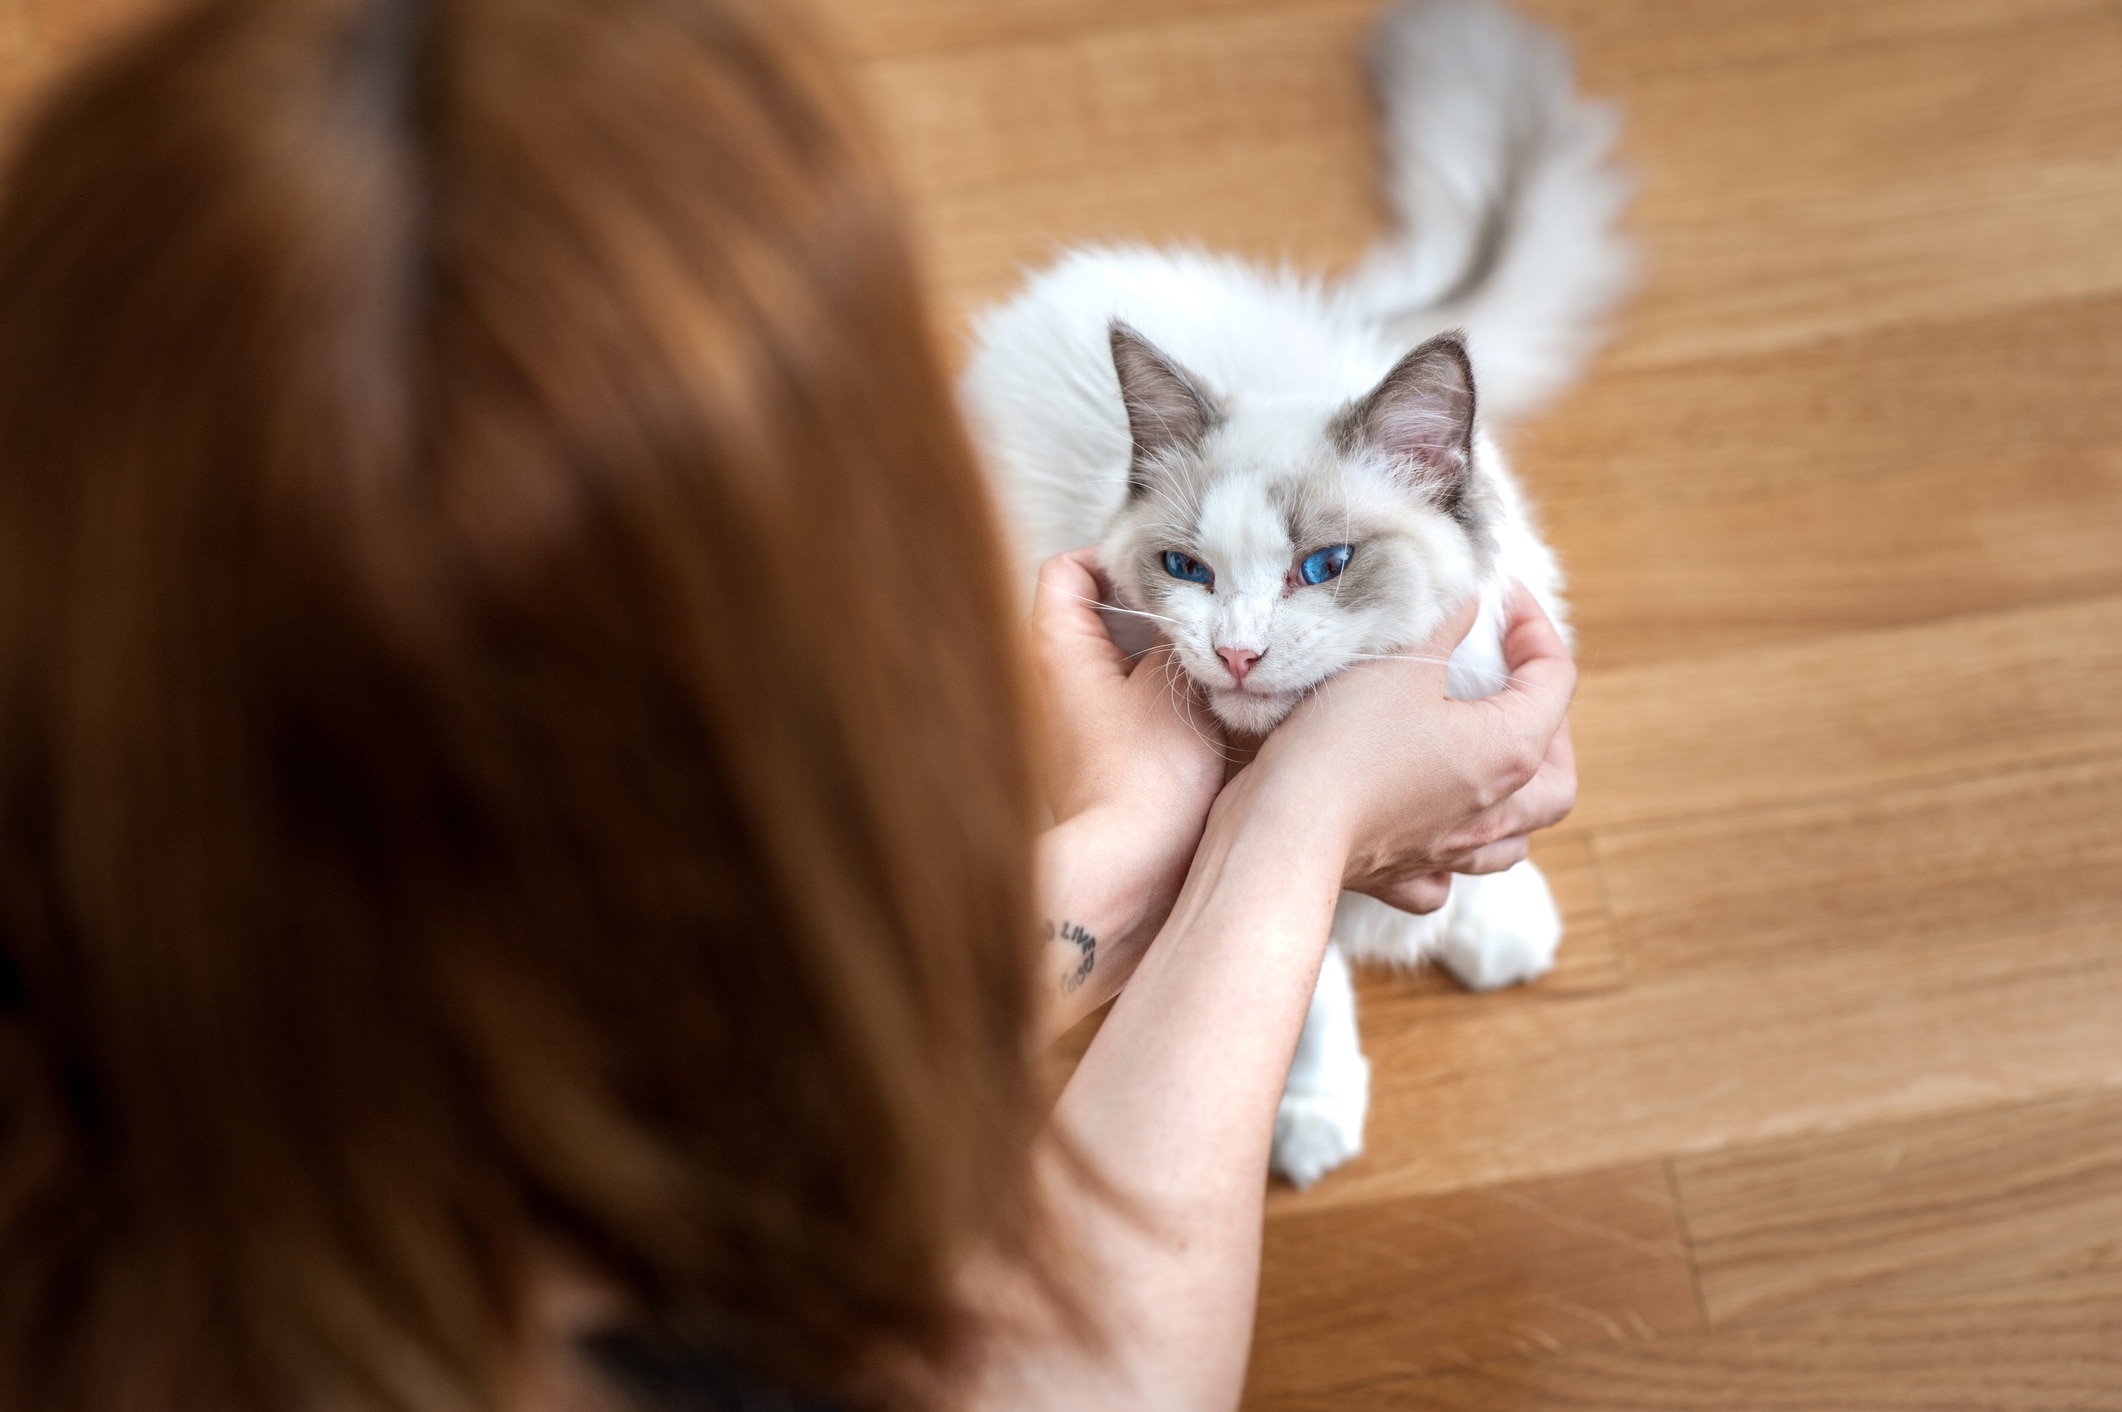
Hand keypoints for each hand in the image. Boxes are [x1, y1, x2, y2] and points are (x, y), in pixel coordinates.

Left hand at [1029, 551, 1227, 1029]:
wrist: (1131, 874)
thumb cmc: (1148, 779)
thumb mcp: (1177, 684)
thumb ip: (1183, 632)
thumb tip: (1201, 603)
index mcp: (1055, 647)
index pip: (1069, 568)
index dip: (1118, 559)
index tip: (1173, 574)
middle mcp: (1050, 680)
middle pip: (1096, 612)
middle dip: (1153, 606)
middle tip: (1208, 609)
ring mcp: (1071, 719)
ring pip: (1118, 658)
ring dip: (1163, 652)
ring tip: (1215, 653)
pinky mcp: (1096, 753)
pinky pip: (1126, 700)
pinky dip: (1159, 692)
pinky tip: (1208, 700)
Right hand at [1251, 581, 1576, 913]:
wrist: (1284, 830)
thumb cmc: (1344, 743)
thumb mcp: (1398, 659)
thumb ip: (1442, 620)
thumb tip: (1466, 595)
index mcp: (1509, 750)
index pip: (1555, 679)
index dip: (1533, 627)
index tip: (1499, 598)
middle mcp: (1494, 810)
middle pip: (1558, 777)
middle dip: (1553, 729)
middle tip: (1518, 689)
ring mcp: (1451, 851)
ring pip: (1515, 837)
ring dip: (1518, 800)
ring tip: (1491, 764)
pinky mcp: (1402, 874)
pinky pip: (1445, 877)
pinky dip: (1450, 855)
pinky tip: (1432, 828)